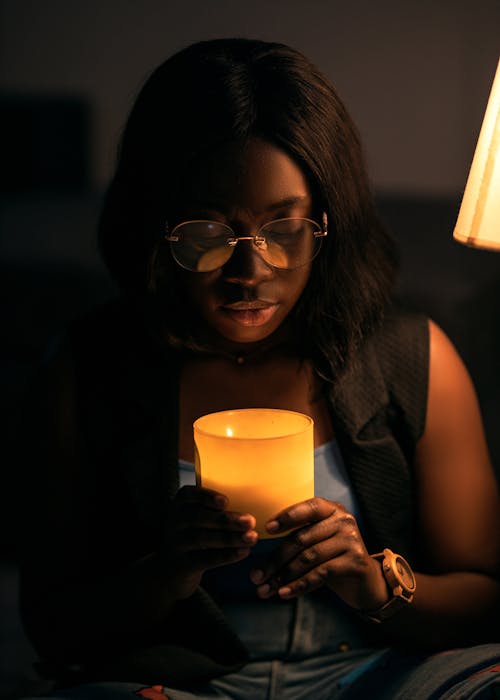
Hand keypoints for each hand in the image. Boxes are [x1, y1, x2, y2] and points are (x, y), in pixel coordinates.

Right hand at [162, 485, 257, 599]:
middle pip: (198, 518)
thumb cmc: (193, 536)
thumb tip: (248, 505)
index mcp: (179, 505)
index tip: (226, 501)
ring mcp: (176, 544)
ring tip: (251, 537)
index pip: (188, 495)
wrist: (170, 571)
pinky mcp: (182, 565)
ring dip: (230, 538)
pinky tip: (243, 552)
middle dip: (226, 519)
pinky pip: (205, 559)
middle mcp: (174, 522)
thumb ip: (215, 510)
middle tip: (250, 521)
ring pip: (202, 539)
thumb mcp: (197, 519)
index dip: (206, 497)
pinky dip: (226, 555)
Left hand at [249, 498, 388, 610]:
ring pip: (308, 557)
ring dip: (283, 576)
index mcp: (331, 509)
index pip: (307, 508)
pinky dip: (299, 585)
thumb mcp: (318, 540)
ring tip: (265, 589)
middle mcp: (343, 520)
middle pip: (302, 538)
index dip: (287, 517)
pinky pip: (321, 573)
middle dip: (275, 560)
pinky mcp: (356, 561)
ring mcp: (351, 540)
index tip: (267, 529)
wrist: (365, 581)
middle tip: (256, 576)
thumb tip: (260, 552)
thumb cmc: (333, 558)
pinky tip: (284, 593)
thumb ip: (298, 538)